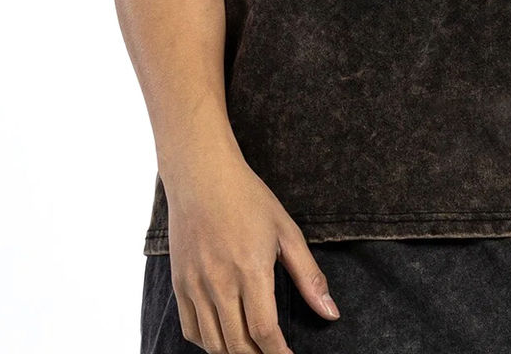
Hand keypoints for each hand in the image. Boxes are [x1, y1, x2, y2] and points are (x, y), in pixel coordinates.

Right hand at [165, 149, 339, 353]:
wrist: (202, 175)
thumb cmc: (248, 198)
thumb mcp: (287, 231)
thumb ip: (309, 276)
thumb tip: (331, 313)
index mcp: (251, 270)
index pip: (265, 333)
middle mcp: (219, 283)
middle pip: (238, 346)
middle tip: (275, 353)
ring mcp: (195, 285)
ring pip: (213, 344)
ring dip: (234, 353)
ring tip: (253, 349)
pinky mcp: (179, 283)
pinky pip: (190, 329)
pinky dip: (207, 343)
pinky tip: (224, 337)